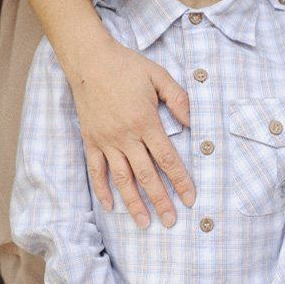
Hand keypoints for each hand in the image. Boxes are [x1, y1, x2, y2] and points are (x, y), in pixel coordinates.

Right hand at [69, 37, 194, 226]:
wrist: (89, 59)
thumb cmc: (127, 66)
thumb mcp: (160, 76)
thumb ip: (180, 100)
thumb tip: (195, 123)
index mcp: (145, 121)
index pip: (167, 158)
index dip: (180, 180)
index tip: (190, 198)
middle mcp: (125, 136)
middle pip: (146, 175)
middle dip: (160, 200)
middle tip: (171, 222)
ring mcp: (105, 140)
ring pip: (121, 178)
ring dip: (133, 203)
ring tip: (144, 223)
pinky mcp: (90, 140)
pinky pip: (96, 170)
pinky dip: (102, 189)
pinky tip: (110, 207)